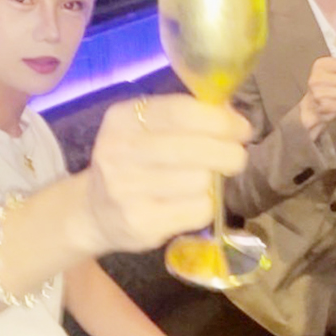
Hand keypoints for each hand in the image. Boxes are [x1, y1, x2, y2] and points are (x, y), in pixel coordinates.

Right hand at [87, 94, 251, 251]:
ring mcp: (128, 190)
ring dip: (214, 181)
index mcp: (123, 119)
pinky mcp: (141, 223)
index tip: (241, 128)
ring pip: (203, 181)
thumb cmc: (133, 160)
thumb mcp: (145, 126)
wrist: (94, 210)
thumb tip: (231, 113)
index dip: (221, 120)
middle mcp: (120, 151)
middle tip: (235, 156)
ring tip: (204, 180)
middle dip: (229, 152)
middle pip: (198, 150)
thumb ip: (184, 115)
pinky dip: (206, 205)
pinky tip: (193, 201)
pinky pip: (199, 210)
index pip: (182, 112)